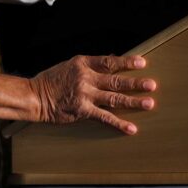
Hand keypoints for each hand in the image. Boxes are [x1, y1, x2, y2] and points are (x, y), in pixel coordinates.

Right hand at [29, 54, 155, 134]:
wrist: (35, 96)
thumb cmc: (52, 79)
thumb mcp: (71, 64)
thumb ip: (92, 64)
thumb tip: (111, 59)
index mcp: (84, 63)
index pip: (109, 61)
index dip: (126, 62)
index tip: (142, 62)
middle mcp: (86, 78)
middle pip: (115, 80)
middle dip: (135, 83)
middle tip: (152, 84)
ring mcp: (85, 95)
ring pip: (113, 98)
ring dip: (132, 102)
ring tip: (149, 103)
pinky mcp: (82, 111)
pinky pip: (104, 117)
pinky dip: (118, 123)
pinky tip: (131, 128)